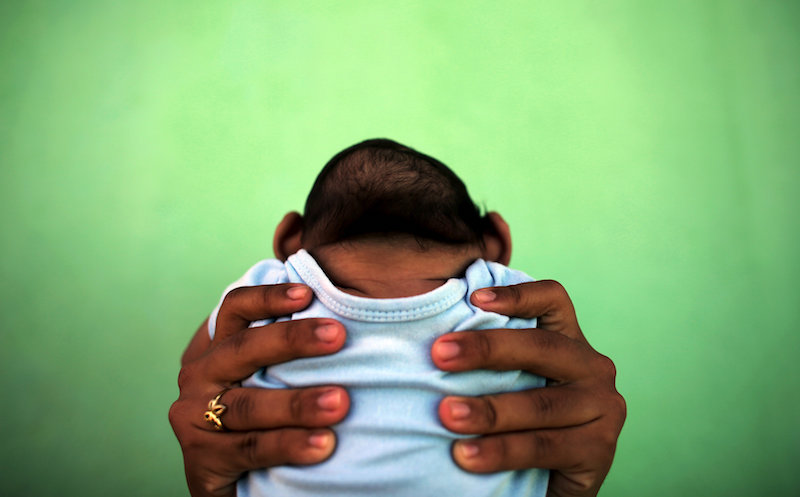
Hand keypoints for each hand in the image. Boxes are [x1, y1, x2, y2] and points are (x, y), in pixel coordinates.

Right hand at [169, 284, 350, 496]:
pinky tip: (323, 444)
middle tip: (338, 336)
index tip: (307, 293)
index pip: (235, 310)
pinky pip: (250, 448)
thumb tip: (348, 323)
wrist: (235, 484)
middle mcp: (200, 376)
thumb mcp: (268, 380)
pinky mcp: (202, 458)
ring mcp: (194, 418)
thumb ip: (291, 355)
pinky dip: (288, 445)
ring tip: (340, 402)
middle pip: (243, 349)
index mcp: (218, 350)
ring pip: (249, 405)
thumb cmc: (265, 419)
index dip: (267, 297)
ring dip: (297, 403)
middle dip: (292, 340)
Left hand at [432, 280, 625, 496]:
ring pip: (540, 403)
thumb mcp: (512, 383)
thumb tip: (434, 343)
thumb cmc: (519, 423)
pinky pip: (544, 446)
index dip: (517, 294)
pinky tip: (467, 455)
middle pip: (541, 346)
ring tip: (447, 415)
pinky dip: (502, 451)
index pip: (552, 300)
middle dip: (487, 348)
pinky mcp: (600, 449)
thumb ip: (493, 361)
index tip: (474, 299)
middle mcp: (592, 367)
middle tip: (440, 355)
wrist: (549, 484)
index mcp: (569, 341)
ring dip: (489, 410)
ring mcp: (602, 407)